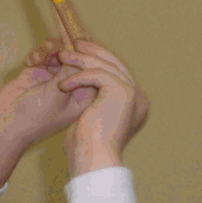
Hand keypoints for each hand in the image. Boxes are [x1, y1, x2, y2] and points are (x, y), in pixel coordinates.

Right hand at [0, 38, 93, 186]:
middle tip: (58, 46)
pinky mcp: (37, 72)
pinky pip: (42, 55)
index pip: (92, 72)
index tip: (79, 47)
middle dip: (67, 50)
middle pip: (76, 60)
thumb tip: (81, 52)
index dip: (87, 57)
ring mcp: (53, 78)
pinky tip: (30, 61)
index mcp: (81, 96)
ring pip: (58, 54)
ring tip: (40, 55)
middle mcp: (70, 86)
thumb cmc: (35, 117)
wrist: (6, 123)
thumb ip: (69, 73)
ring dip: (49, 50)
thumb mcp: (56, 95)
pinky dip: (37, 54)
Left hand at [55, 43, 149, 174]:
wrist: (92, 159)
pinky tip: (63, 84)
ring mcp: (134, 93)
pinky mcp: (123, 92)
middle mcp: (139, 97)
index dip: (100, 59)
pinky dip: (78, 76)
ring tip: (62, 56)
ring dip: (81, 59)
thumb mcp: (93, 116)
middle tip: (75, 43)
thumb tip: (87, 85)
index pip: (118, 72)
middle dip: (94, 52)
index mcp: (135, 103)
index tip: (82, 51)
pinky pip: (98, 74)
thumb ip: (95, 100)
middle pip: (116, 64)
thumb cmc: (87, 146)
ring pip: (106, 66)